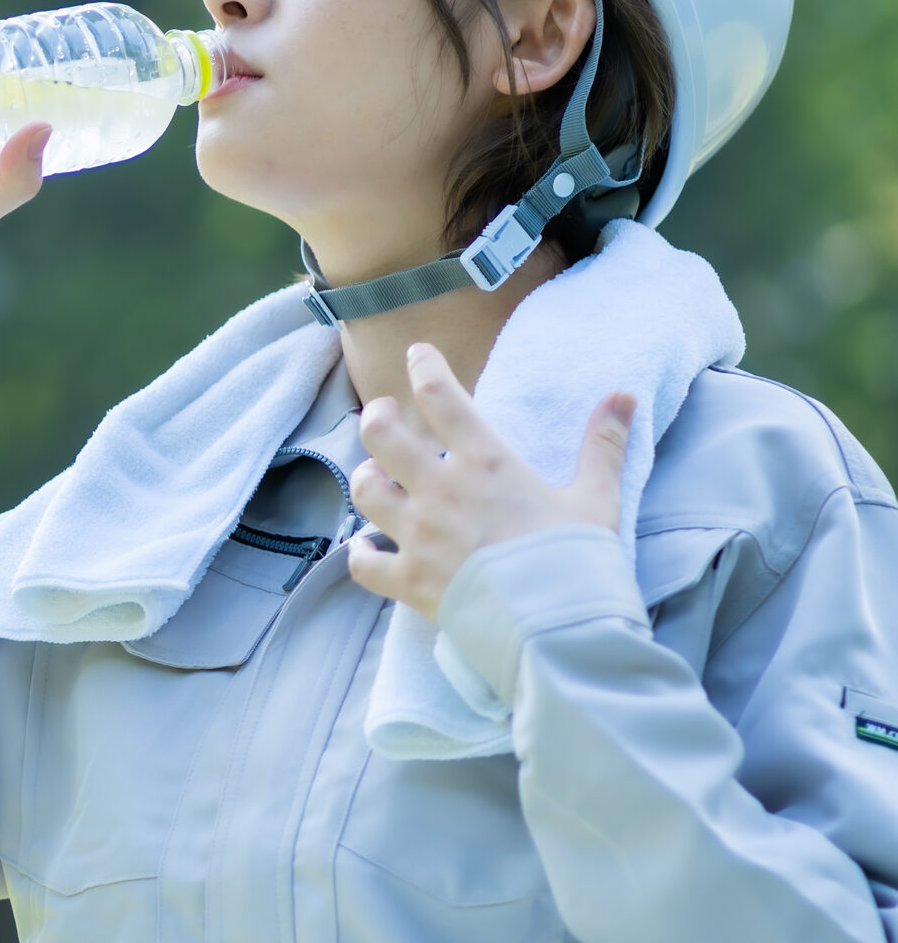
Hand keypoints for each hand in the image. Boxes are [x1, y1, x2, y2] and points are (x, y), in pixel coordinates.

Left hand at [344, 342, 636, 620]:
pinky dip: (360, 553)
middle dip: (378, 417)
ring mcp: (418, 535)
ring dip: (367, 480)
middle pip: (381, 434)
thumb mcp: (596, 498)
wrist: (557, 629)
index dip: (424, 366)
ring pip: (365, 490)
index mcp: (486, 463)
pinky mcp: (408, 580)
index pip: (441, 396)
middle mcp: (441, 491)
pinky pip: (362, 561)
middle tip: (384, 415)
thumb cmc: (578, 561)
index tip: (417, 353)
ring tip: (377, 478)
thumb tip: (623, 395)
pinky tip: (366, 547)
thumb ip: (603, 444)